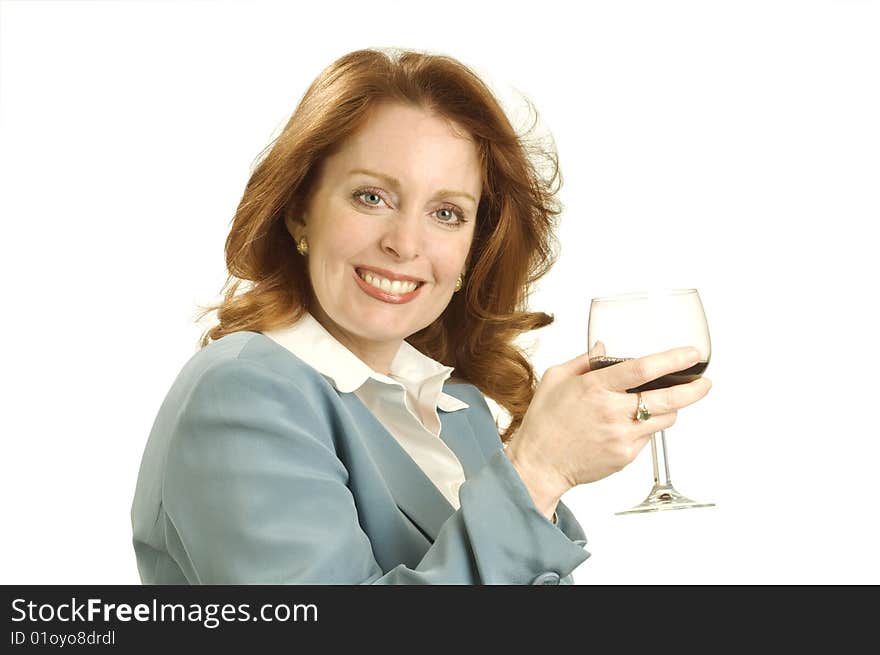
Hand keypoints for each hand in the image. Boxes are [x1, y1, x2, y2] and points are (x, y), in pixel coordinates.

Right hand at [505, 346, 711, 515]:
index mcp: (595, 387)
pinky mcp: (625, 456)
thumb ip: (582, 362)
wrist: (539, 464)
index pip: (643, 369)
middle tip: (704, 383)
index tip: (691, 354)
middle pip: (668, 399)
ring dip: (669, 408)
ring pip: (664, 419)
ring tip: (661, 402)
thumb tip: (602, 348)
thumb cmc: (544, 423)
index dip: (673, 360)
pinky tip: (627, 425)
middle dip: (694, 389)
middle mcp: (612, 411)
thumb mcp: (555, 380)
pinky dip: (644, 427)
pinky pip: (648, 438)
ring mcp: (622, 436)